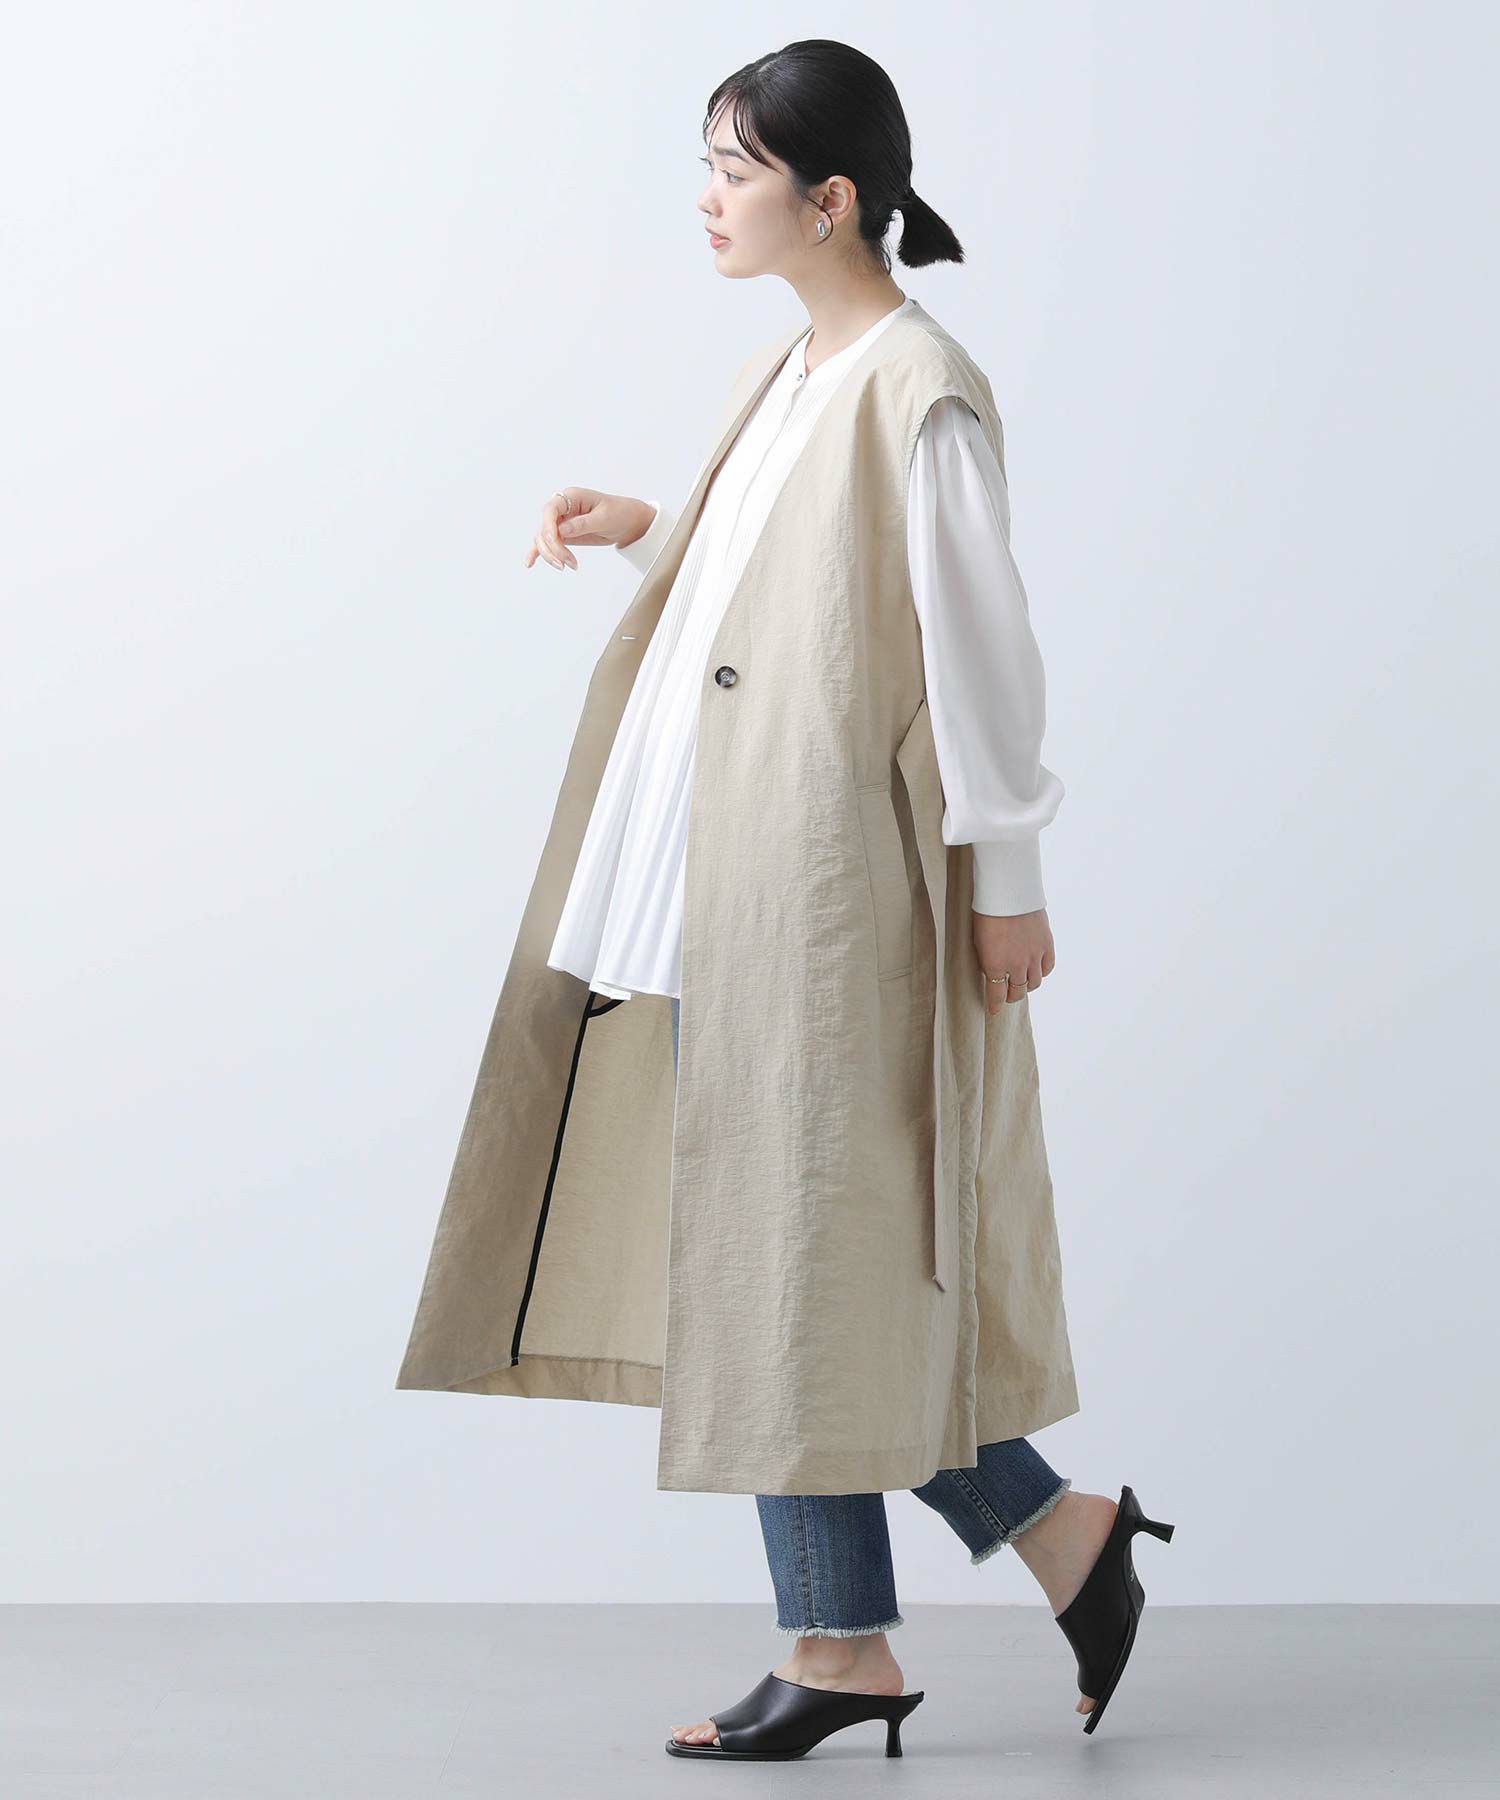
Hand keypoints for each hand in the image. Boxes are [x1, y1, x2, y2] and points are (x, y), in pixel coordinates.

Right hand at [523, 489, 656, 570]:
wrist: (630, 522)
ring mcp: (561, 522)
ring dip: (551, 554)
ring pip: (544, 538)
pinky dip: (539, 552)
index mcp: (572, 496)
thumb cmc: (620, 512)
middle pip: (544, 527)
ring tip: (567, 566)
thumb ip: (583, 523)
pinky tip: (530, 563)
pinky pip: (547, 543)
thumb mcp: (604, 517)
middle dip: (552, 547)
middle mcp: (562, 508)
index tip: (553, 540)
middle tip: (565, 563)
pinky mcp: (563, 535)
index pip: (551, 509)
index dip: (548, 526)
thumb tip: (562, 530)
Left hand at [972, 908, 1054, 1014]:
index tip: (994, 1010)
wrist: (1009, 891)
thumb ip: (987, 960)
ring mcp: (1034, 956)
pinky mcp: (1047, 945)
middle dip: (1011, 996)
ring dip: (1027, 986)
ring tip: (1022, 983)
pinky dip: (1042, 973)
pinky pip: (1048, 968)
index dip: (995, 1005)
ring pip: (1034, 983)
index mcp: (995, 965)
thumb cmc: (986, 913)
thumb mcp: (978, 941)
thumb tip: (993, 972)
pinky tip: (1036, 970)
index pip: (996, 995)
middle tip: (1008, 995)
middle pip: (1017, 992)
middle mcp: (1017, 965)